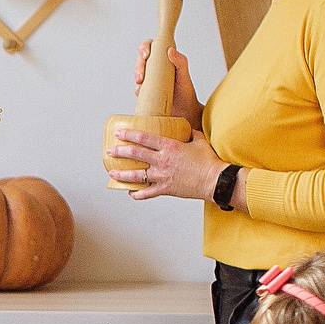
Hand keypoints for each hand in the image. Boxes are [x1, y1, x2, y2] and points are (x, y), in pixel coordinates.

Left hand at [107, 125, 223, 202]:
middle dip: (120, 152)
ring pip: (137, 176)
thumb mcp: (198, 140)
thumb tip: (185, 129)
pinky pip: (147, 193)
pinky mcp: (166, 189)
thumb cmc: (209, 160)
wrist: (215, 180)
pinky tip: (130, 193)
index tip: (119, 133)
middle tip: (109, 151)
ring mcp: (163, 176)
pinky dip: (137, 194)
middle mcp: (163, 161)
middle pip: (135, 155)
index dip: (129, 135)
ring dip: (122, 175)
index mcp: (169, 147)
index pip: (144, 138)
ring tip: (111, 173)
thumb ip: (189, 134)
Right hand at [132, 43, 199, 117]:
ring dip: (137, 75)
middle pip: (141, 59)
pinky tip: (142, 91)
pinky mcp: (146, 90)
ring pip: (138, 72)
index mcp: (165, 59)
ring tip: (141, 83)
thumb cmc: (186, 92)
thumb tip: (170, 50)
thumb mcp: (185, 75)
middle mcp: (156, 67)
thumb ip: (180, 62)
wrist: (184, 112)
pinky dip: (138, 89)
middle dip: (138, 65)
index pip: (152, 47)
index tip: (146, 54)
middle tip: (141, 75)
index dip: (145, 47)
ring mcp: (150, 79)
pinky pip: (138, 87)